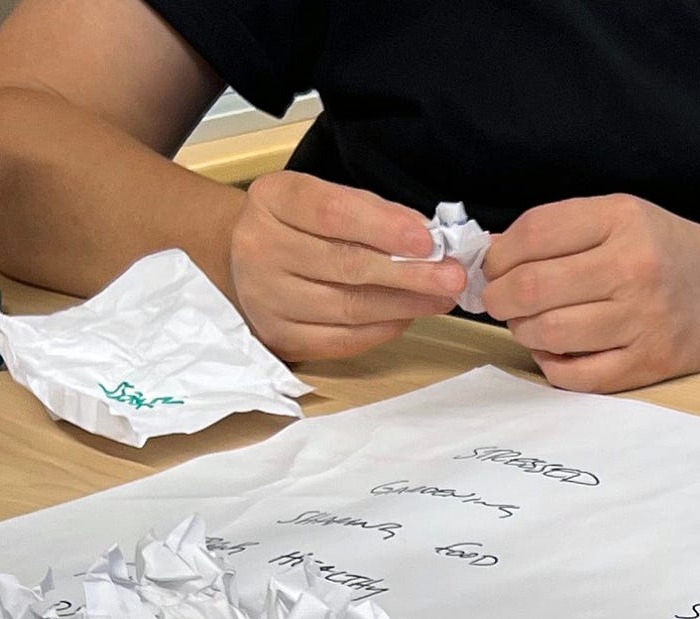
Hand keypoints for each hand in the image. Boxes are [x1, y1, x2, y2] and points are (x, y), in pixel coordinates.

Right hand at [230, 171, 466, 359]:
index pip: (331, 212)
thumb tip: (427, 239)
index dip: (383, 227)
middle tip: (452, 277)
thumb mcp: (327, 197)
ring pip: (346, 307)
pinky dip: (381, 330)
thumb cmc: (300, 224)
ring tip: (440, 299)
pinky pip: (339, 340)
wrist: (247, 259)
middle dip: (408, 273)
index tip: (428, 241)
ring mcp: (265, 298)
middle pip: (344, 264)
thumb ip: (373, 212)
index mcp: (272, 200)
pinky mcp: (278, 336)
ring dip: (403, 305)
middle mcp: (259, 248)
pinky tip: (407, 317)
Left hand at [482, 194, 699, 391]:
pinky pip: (573, 374)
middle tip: (500, 300)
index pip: (532, 234)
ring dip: (522, 331)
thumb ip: (554, 231)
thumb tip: (486, 253)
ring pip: (547, 332)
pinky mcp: (648, 364)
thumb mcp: (618, 219)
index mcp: (622, 219)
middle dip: (498, 297)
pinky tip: (555, 350)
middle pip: (531, 288)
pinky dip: (550, 364)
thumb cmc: (663, 252)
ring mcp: (643, 319)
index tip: (493, 267)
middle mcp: (634, 267)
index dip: (497, 256)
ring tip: (530, 323)